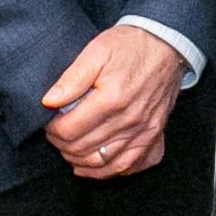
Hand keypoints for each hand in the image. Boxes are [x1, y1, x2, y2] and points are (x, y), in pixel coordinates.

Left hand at [42, 27, 185, 179]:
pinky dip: (107, 171)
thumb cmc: (130, 46)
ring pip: (102, 163)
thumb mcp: (97, 51)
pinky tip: (93, 165)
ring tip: (69, 148)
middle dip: (61, 145)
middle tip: (56, 133)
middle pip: (82, 149)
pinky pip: (128, 165)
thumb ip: (72, 78)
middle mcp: (129, 121)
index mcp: (111, 100)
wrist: (167, 44)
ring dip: (79, 160)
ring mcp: (143, 131)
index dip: (52, 129)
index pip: (69, 131)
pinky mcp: (153, 135)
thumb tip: (48, 102)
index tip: (49, 120)